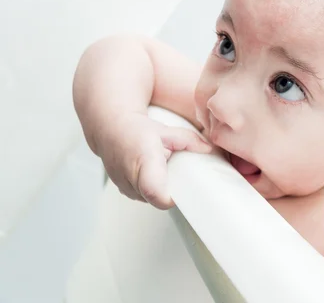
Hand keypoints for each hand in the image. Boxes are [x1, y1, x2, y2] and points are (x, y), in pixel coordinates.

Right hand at [97, 112, 211, 208]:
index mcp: (144, 162)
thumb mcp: (166, 131)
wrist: (109, 129)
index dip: (173, 197)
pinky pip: (145, 197)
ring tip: (163, 170)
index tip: (185, 188)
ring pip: (152, 200)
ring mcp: (126, 188)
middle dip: (173, 189)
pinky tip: (153, 173)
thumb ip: (190, 141)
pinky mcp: (124, 192)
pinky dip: (152, 188)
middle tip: (177, 173)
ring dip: (161, 188)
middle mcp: (131, 178)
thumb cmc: (136, 130)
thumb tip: (209, 149)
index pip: (156, 193)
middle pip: (159, 199)